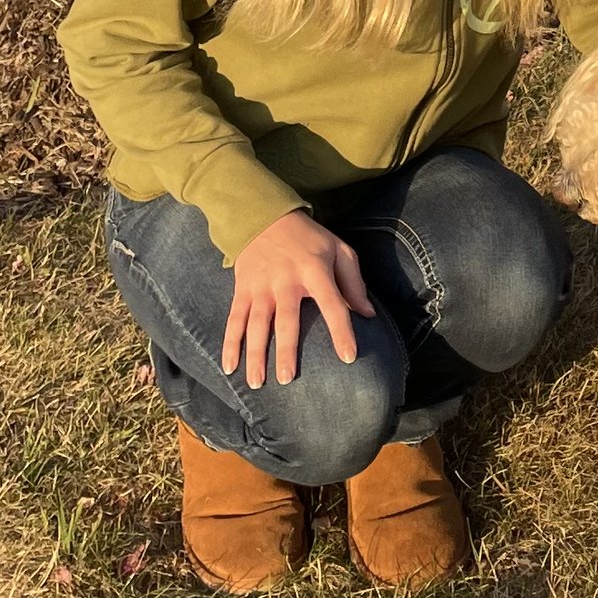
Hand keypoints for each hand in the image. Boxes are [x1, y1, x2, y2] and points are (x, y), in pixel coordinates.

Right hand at [223, 212, 374, 387]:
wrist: (265, 216)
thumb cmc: (309, 239)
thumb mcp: (339, 250)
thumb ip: (353, 282)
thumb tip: (368, 314)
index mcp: (315, 271)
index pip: (332, 303)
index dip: (341, 330)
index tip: (349, 357)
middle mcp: (286, 280)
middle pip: (286, 320)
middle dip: (286, 350)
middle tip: (287, 379)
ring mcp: (261, 286)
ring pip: (256, 324)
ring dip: (255, 354)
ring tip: (257, 382)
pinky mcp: (242, 289)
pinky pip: (235, 320)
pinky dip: (230, 344)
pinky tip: (230, 367)